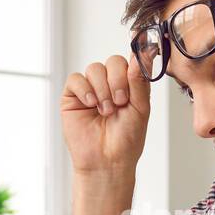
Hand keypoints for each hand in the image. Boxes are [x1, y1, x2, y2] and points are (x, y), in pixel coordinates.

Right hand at [60, 52, 151, 177]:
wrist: (108, 161)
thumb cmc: (126, 139)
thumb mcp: (141, 108)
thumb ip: (140, 80)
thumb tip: (142, 53)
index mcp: (129, 85)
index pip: (129, 61)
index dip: (131, 69)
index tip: (134, 80)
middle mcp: (109, 84)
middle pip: (112, 62)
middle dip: (117, 81)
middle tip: (120, 102)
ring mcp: (90, 89)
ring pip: (94, 69)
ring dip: (102, 89)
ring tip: (106, 111)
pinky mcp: (72, 97)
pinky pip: (75, 79)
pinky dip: (85, 89)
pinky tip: (91, 104)